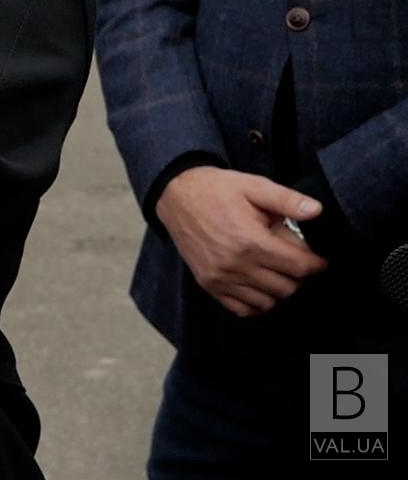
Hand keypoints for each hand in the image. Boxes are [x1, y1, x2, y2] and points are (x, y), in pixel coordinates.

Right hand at [156, 166, 329, 316]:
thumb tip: (317, 211)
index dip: (316, 264)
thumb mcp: (252, 185)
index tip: (319, 260)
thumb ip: (286, 199)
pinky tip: (259, 286)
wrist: (174, 196)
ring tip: (279, 273)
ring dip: (279, 290)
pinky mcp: (208, 284)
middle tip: (297, 263)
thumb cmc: (215, 189)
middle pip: (286, 288)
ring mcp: (220, 277)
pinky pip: (242, 309)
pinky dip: (257, 303)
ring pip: (267, 302)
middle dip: (299, 277)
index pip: (298, 267)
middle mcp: (235, 264)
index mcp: (250, 241)